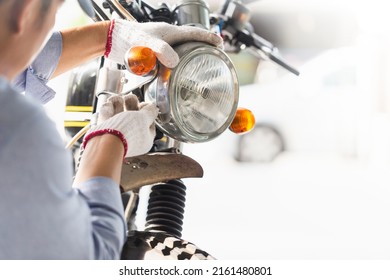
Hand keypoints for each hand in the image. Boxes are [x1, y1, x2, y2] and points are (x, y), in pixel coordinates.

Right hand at [83, 94, 157, 157]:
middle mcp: (131, 137)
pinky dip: (108, 109)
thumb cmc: (128, 132)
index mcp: (145, 138)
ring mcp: (117, 134)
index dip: (148, 112)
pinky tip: (109, 104)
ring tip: (118, 99)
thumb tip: (154, 108)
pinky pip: (107, 116)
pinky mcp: (104, 130)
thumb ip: (150, 112)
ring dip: (119, 104)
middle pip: (133, 118)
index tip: (144, 104)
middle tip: (130, 98)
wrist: (105, 142)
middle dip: (131, 105)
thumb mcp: (144, 119)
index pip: (149, 124)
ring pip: (119, 115)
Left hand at [105, 19, 222, 67]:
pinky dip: (170, 69)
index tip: (220, 44)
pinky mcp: (153, 56)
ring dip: (185, 62)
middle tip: (210, 59)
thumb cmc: (128, 37)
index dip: (209, 39)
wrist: (112, 40)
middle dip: (200, 51)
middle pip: (189, 44)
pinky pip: (166, 63)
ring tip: (192, 71)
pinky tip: (169, 76)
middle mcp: (167, 39)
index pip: (195, 34)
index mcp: (170, 33)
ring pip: (178, 55)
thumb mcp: (147, 43)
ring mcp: (160, 47)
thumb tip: (175, 62)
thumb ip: (161, 51)